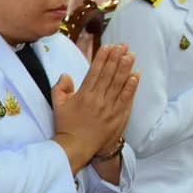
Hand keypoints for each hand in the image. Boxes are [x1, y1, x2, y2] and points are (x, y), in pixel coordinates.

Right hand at [52, 43, 138, 172]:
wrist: (77, 146)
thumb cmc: (66, 126)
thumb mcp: (58, 105)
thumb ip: (60, 88)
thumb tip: (66, 75)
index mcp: (83, 94)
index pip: (95, 71)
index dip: (102, 58)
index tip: (109, 46)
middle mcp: (97, 99)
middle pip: (109, 74)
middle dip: (116, 58)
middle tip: (123, 45)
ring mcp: (109, 107)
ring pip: (119, 84)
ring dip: (125, 68)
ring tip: (130, 55)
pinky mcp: (118, 116)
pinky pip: (126, 98)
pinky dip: (131, 86)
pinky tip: (135, 76)